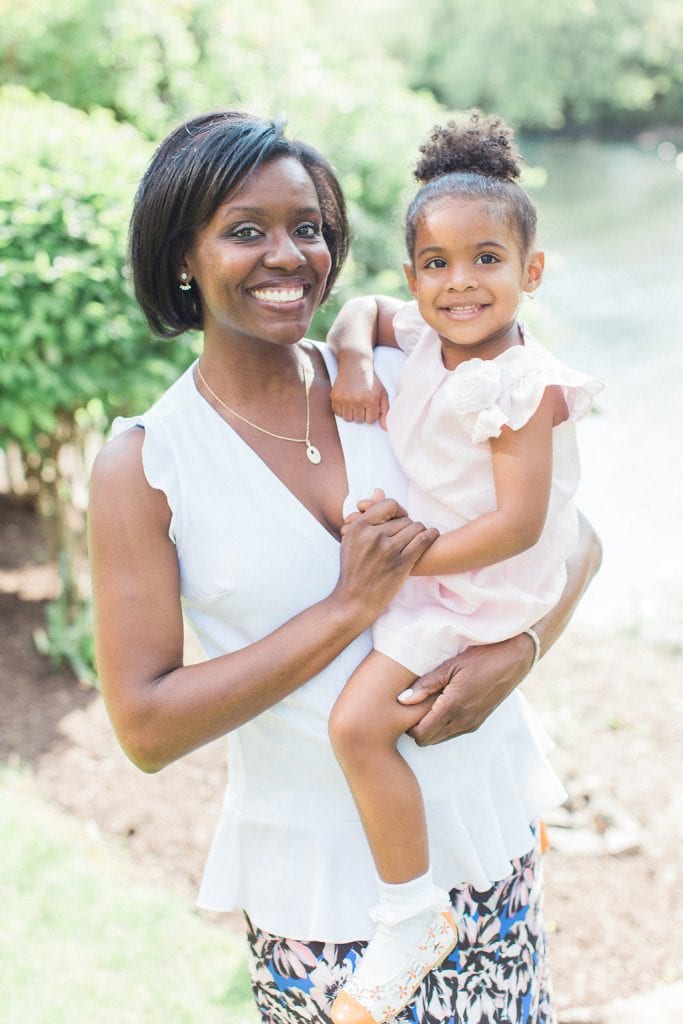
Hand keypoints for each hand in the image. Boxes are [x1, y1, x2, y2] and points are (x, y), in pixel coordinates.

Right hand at [331, 361, 389, 428]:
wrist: (355, 364)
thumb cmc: (371, 380)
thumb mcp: (382, 393)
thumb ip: (385, 411)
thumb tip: (385, 429)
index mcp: (371, 399)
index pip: (370, 420)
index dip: (371, 413)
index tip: (370, 404)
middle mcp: (357, 400)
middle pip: (359, 421)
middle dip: (361, 413)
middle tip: (361, 401)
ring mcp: (344, 399)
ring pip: (348, 418)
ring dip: (351, 412)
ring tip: (354, 402)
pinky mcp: (335, 396)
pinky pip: (337, 413)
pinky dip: (342, 409)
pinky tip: (346, 400)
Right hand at [336, 497, 438, 626]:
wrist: (354, 600)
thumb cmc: (353, 569)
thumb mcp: (351, 539)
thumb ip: (366, 515)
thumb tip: (380, 490)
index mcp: (360, 527)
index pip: (389, 505)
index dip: (397, 510)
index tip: (399, 519)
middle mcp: (374, 536)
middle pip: (404, 518)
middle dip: (408, 525)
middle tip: (407, 535)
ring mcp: (389, 551)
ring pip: (416, 527)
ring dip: (419, 532)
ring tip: (417, 539)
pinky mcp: (402, 564)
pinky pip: (423, 541)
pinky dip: (431, 536)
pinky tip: (432, 536)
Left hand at [400, 633, 535, 745]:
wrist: (514, 660)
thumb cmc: (481, 658)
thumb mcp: (451, 666)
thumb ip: (426, 684)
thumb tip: (402, 699)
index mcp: (454, 707)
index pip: (421, 734)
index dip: (407, 725)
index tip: (403, 709)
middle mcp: (463, 721)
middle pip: (428, 740)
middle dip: (416, 728)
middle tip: (411, 707)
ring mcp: (472, 724)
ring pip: (440, 738)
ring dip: (430, 727)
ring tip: (426, 704)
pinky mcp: (478, 722)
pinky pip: (452, 732)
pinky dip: (442, 725)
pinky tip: (441, 705)